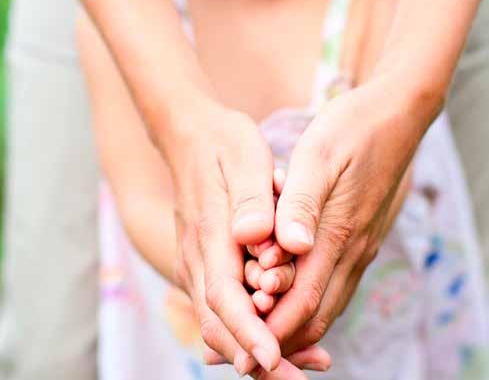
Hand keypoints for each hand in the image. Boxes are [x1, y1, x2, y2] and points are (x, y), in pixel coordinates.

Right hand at [163, 100, 283, 372]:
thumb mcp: (244, 156)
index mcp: (209, 234)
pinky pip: (221, 306)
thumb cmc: (222, 142)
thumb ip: (250, 197)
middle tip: (298, 379)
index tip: (275, 359)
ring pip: (218, 322)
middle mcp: (197, 257)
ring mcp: (196, 261)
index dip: (248, 332)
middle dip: (256, 360)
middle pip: (218, 325)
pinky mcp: (204, 261)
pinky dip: (248, 328)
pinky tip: (280, 334)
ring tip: (300, 366)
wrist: (189, 134)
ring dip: (254, 349)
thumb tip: (255, 238)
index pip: (224, 297)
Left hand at [265, 75, 426, 354]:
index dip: (272, 329)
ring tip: (258, 332)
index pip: (304, 299)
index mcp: (339, 232)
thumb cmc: (353, 128)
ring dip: (294, 321)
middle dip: (280, 337)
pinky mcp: (361, 235)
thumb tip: (288, 248)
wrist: (397, 113)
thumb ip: (303, 202)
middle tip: (243, 354)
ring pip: (328, 301)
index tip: (241, 350)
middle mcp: (354, 248)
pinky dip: (309, 297)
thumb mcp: (320, 154)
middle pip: (317, 312)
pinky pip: (335, 280)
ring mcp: (361, 244)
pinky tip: (286, 291)